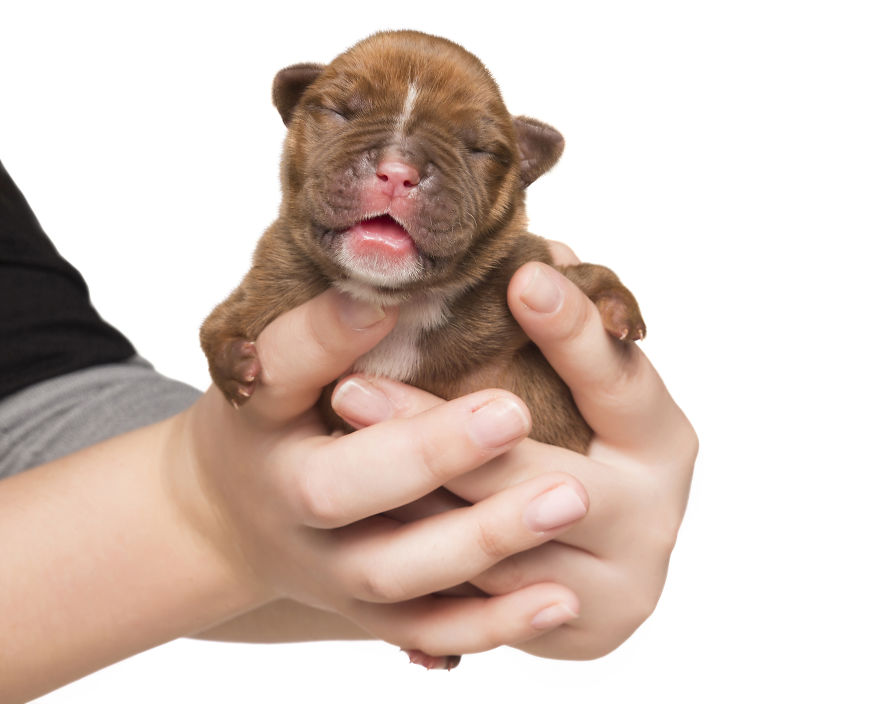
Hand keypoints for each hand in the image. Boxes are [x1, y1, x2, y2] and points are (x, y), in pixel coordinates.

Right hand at [169, 288, 589, 657]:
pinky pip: (427, 627)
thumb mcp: (278, 362)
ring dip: (481, 539)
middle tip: (512, 413)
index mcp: (258, 417)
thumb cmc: (272, 419)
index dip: (324, 337)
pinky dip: (491, 622)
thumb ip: (329, 319)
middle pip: (342, 489)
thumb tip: (409, 256)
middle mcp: (287, 502)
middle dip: (427, 452)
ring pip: (397, 570)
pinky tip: (558, 599)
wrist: (235, 516)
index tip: (385, 300)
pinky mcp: (366, 611)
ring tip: (568, 500)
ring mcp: (327, 568)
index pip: (280, 371)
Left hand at [329, 254, 697, 659]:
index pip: (615, 380)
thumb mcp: (585, 386)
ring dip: (407, 497)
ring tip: (338, 441)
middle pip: (533, 477)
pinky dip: (417, 560)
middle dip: (434, 434)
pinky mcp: (574, 631)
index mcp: (662, 438)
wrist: (591, 555)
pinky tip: (356, 518)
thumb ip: (567, 331)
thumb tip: (545, 251)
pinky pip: (477, 604)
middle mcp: (650, 514)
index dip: (573, 331)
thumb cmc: (581, 440)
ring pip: (491, 546)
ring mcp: (616, 583)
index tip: (522, 276)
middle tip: (350, 389)